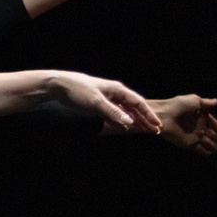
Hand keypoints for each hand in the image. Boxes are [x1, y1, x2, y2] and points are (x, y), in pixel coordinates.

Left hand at [47, 71, 161, 132]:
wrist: (59, 86)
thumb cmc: (78, 90)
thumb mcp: (95, 102)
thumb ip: (112, 113)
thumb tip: (129, 123)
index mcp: (118, 90)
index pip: (138, 103)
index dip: (148, 115)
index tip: (157, 125)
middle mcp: (115, 93)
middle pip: (134, 108)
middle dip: (145, 119)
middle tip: (156, 131)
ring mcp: (108, 99)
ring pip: (126, 111)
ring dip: (135, 121)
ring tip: (145, 130)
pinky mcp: (99, 104)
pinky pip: (116, 114)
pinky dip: (123, 121)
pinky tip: (126, 127)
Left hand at [144, 94, 216, 153]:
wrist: (164, 115)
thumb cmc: (178, 106)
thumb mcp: (195, 100)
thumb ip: (206, 103)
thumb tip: (216, 101)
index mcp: (199, 116)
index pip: (212, 123)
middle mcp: (197, 126)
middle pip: (210, 134)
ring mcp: (192, 135)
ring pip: (206, 142)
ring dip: (213, 146)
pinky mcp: (187, 143)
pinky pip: (197, 149)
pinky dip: (203, 151)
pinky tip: (209, 153)